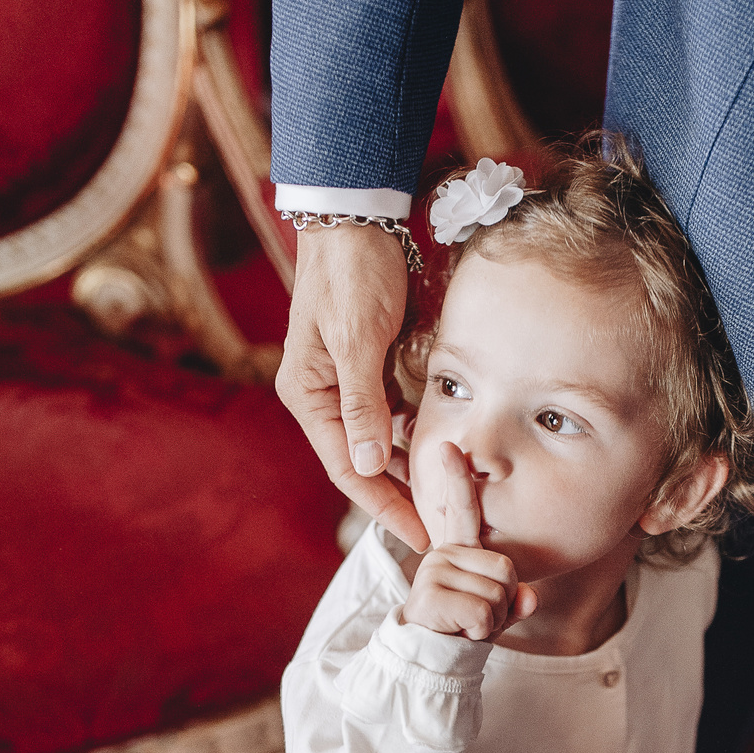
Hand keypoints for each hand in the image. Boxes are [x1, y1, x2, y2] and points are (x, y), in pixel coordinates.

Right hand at [275, 221, 430, 551]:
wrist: (355, 217)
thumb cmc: (351, 272)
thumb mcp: (358, 338)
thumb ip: (363, 403)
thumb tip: (366, 463)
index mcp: (307, 396)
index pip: (347, 468)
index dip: (384, 506)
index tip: (421, 535)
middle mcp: (322, 397)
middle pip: (363, 464)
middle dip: (399, 496)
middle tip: (443, 527)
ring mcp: (345, 384)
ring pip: (379, 443)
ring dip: (408, 469)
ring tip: (447, 498)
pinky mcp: (369, 368)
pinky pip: (392, 416)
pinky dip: (413, 436)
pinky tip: (440, 451)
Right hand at [403, 444, 537, 640]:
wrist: (425, 661)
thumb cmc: (461, 630)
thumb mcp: (495, 612)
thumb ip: (515, 601)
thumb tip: (531, 598)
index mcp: (457, 549)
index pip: (463, 509)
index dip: (457, 477)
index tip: (449, 447)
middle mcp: (442, 552)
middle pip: (507, 569)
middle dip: (504, 602)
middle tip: (477, 616)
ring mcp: (434, 571)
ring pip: (498, 594)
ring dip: (493, 620)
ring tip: (466, 625)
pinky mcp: (430, 595)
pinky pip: (483, 614)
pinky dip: (482, 632)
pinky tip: (460, 632)